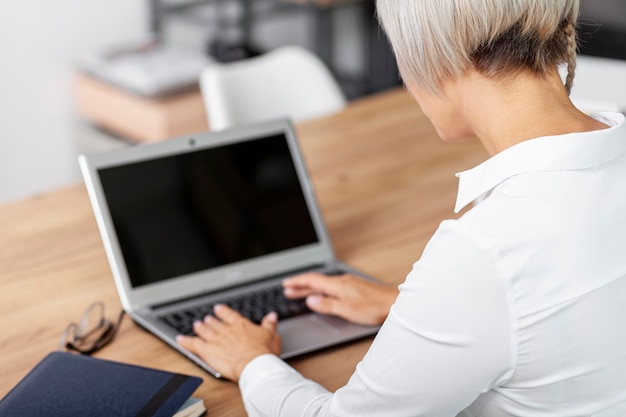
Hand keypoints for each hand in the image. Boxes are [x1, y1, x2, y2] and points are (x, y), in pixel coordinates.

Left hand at [176, 304, 280, 381]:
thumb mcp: (271, 336)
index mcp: (241, 325)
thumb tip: (271, 316)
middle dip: (210, 321)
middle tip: (206, 318)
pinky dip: (185, 341)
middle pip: (215, 323)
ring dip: (200, 328)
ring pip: (204, 331)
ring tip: (196, 325)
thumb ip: (269, 324)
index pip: (229, 314)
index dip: (223, 311)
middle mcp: (226, 330)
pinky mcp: (207, 351)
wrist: (254, 364)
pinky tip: (179, 339)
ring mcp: (216, 340)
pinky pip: (193, 344)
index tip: (218, 308)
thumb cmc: (264, 352)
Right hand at [283, 273, 397, 325]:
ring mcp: (349, 283)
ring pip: (324, 283)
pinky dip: (321, 289)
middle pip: (316, 281)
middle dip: (300, 285)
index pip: (312, 280)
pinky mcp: (355, 288)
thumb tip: (310, 300)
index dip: (297, 282)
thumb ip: (327, 305)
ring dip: (310, 287)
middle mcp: (342, 281)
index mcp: (338, 285)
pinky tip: (322, 293)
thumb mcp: (347, 310)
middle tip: (287, 289)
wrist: (396, 304)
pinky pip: (332, 286)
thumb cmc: (374, 307)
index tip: (285, 284)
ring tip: (299, 291)